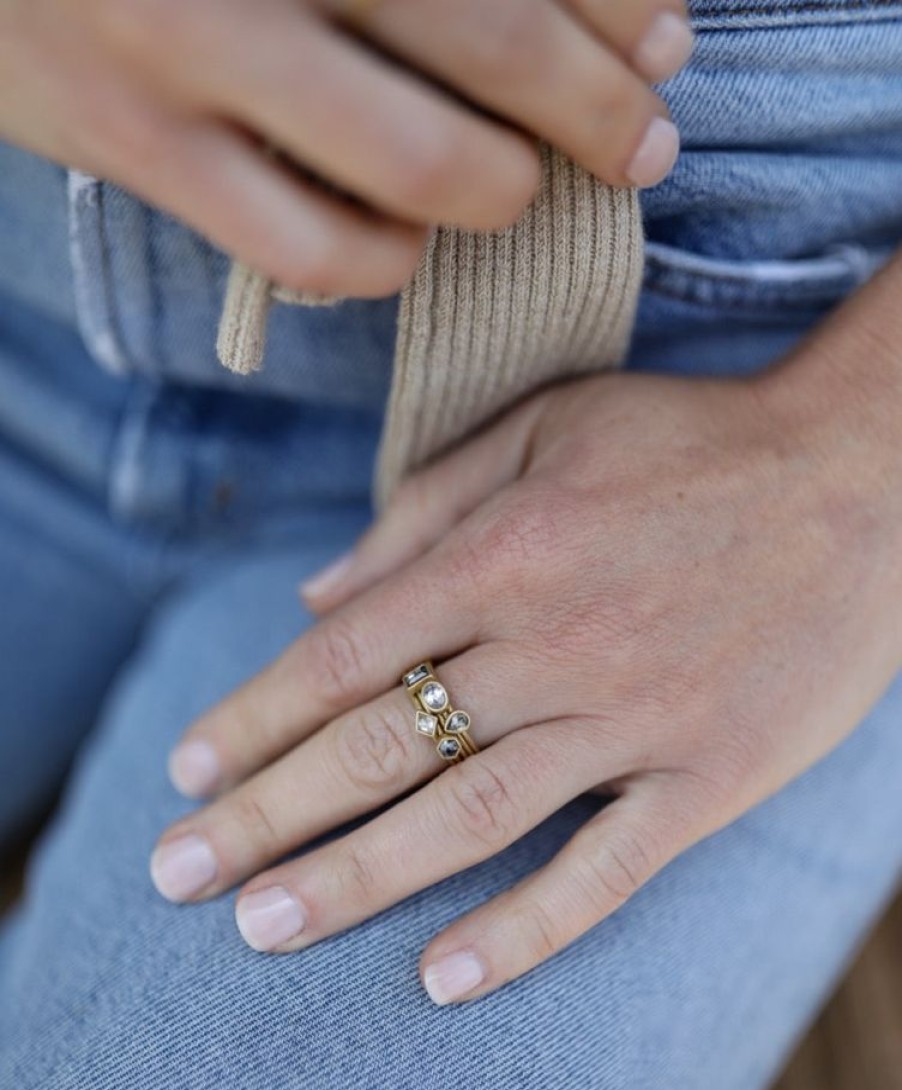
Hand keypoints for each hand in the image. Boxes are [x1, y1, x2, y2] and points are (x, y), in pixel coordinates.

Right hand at [0, 0, 689, 295]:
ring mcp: (191, 44)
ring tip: (515, 191)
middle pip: (494, 38)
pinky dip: (386, 262)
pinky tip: (401, 243)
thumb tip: (566, 12)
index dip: (614, 0)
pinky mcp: (139, 145)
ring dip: (501, 191)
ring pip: (418, 162)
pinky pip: (312, 247)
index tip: (666, 42)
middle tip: (646, 147)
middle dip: (599, 108)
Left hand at [150, 351, 901, 1003]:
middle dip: (268, 816)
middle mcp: (553, 641)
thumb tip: (317, 597)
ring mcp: (633, 715)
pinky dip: (524, 930)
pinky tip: (444, 979)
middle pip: (382, 745)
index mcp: (505, 551)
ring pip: (469, 814)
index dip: (253, 721)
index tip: (186, 777)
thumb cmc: (690, 443)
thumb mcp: (546, 428)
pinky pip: (606, 871)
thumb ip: (423, 507)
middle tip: (177, 878)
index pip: (343, 655)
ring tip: (264, 928)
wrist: (861, 475)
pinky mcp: (708, 774)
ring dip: (357, 879)